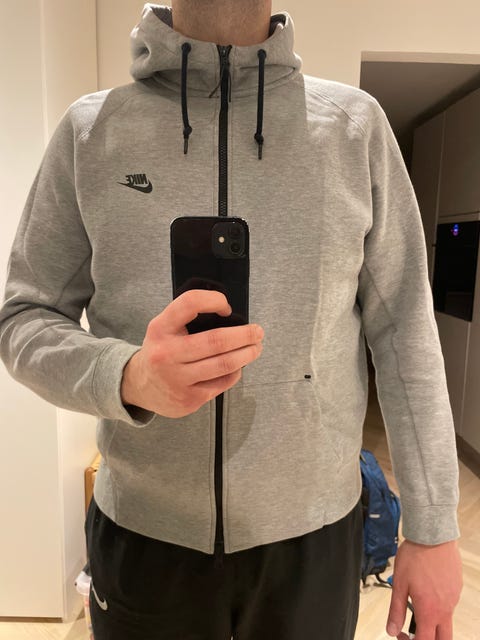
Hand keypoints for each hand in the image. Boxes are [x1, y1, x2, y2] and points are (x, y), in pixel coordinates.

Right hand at [121, 289, 263, 417]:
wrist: (139, 386)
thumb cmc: (161, 350)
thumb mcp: (163, 328)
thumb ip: (187, 318)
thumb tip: (229, 314)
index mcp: (160, 329)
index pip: (190, 304)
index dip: (214, 301)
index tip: (226, 307)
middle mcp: (166, 353)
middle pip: (216, 341)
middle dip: (244, 335)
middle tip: (258, 332)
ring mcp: (178, 379)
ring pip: (224, 364)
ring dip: (246, 354)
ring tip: (256, 348)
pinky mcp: (189, 399)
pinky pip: (222, 383)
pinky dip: (235, 372)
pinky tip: (239, 366)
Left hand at [386, 539, 461, 638]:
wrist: (433, 536)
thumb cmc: (416, 556)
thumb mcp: (399, 584)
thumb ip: (396, 610)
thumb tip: (392, 630)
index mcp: (430, 611)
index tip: (401, 634)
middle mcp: (445, 609)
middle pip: (442, 639)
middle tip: (414, 631)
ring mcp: (453, 599)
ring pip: (447, 622)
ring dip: (433, 623)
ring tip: (417, 604)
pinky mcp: (456, 588)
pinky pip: (450, 605)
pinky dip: (439, 607)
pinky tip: (427, 591)